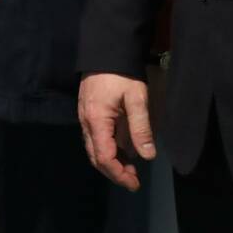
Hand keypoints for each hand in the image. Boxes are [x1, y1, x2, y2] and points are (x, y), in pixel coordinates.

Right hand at [78, 72, 154, 191]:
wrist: (106, 50)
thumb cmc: (122, 74)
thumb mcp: (137, 99)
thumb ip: (141, 128)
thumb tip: (147, 157)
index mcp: (97, 121)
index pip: (104, 157)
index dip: (119, 174)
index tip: (135, 183)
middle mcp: (86, 122)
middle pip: (95, 157)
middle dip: (114, 172)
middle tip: (134, 181)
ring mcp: (85, 117)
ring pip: (93, 148)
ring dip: (111, 162)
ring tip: (131, 169)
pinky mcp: (88, 112)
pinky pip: (94, 138)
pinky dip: (107, 150)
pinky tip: (123, 149)